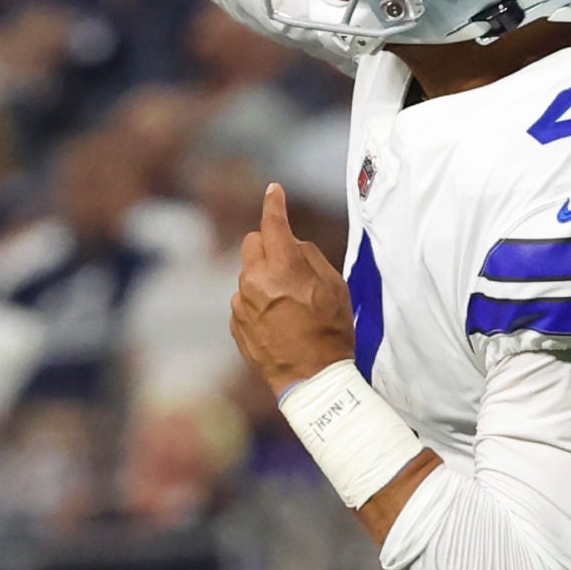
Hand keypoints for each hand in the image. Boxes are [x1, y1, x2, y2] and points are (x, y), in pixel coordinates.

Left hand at [230, 184, 356, 394]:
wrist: (312, 379)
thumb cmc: (331, 332)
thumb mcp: (335, 288)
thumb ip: (309, 257)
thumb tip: (291, 243)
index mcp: (283, 268)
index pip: (273, 224)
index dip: (274, 204)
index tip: (273, 190)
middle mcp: (255, 282)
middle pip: (252, 243)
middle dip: (268, 245)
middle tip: (289, 264)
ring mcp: (241, 304)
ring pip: (248, 274)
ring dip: (263, 278)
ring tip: (288, 305)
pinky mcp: (235, 322)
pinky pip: (244, 299)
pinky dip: (257, 302)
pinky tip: (278, 322)